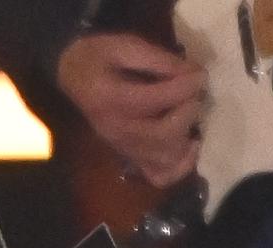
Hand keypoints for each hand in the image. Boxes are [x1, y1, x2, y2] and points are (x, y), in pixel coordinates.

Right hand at [55, 31, 204, 187]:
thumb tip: (192, 72)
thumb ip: (158, 59)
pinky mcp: (129, 156)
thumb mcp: (125, 45)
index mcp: (111, 98)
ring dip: (186, 137)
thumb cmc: (98, 56)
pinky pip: (158, 176)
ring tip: (190, 116)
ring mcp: (123, 147)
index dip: (185, 86)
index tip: (200, 74)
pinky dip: (179, 167)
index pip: (155, 100)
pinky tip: (188, 145)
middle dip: (188, 112)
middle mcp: (116, 130)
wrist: (72, 75)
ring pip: (164, 158)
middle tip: (195, 95)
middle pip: (163, 134)